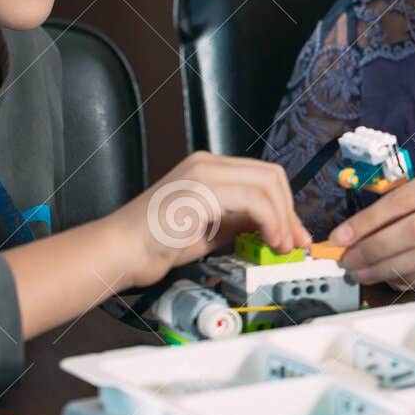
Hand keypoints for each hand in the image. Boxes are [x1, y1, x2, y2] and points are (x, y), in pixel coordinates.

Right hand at [114, 151, 311, 281]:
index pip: (262, 177)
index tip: (292, 234)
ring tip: (281, 245)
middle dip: (290, 211)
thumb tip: (271, 228)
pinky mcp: (201, 189)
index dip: (285, 207)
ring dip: (284, 218)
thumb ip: (238, 222)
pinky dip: (271, 222)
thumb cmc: (154, 243)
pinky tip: (269, 241)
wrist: (120, 251)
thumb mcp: (209, 230)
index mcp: (208, 168)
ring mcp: (203, 173)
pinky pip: (253, 200)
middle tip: (294, 241)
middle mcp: (207, 164)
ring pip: (267, 184)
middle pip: (271, 176)